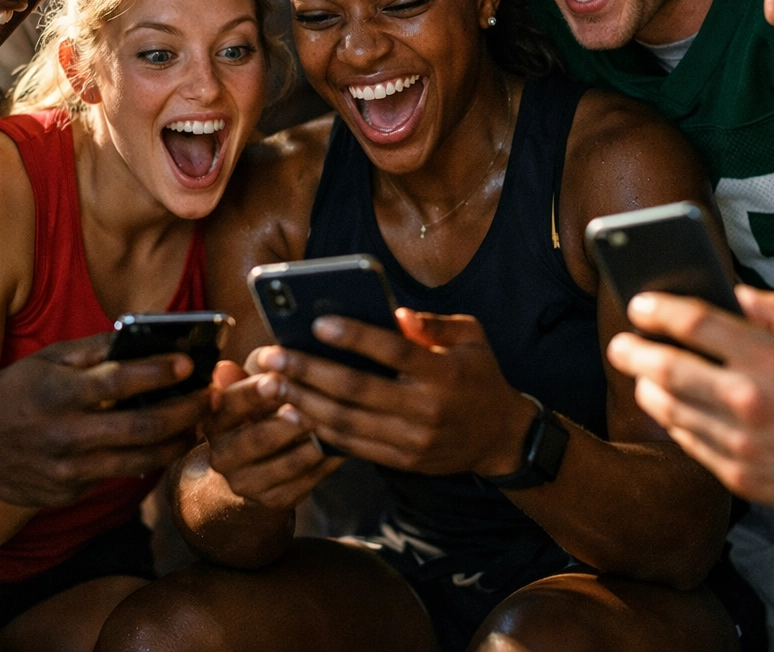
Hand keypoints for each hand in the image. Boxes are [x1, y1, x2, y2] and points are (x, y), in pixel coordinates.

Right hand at [0, 333, 210, 505]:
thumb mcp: (49, 359)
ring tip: (198, 425)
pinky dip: (145, 460)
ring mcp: (67, 470)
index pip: (120, 381)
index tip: (192, 363)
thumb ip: (97, 349)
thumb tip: (147, 336)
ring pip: (140, 460)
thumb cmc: (14, 391)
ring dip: (177, 442)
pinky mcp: (67, 493)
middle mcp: (65, 434)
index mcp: (59, 393)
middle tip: (211, 398)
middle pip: (143, 427)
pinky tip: (162, 444)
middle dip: (186, 412)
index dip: (160, 373)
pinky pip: (117, 477)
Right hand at [203, 360, 342, 509]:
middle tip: (308, 408)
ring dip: (313, 443)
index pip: (230, 406)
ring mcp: (248, 483)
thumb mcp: (251, 389)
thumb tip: (225, 368)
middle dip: (286, 423)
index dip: (252, 393)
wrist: (253, 468)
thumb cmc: (258, 412)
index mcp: (214, 422)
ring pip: (287, 464)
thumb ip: (244, 376)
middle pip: (257, 440)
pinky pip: (307, 481)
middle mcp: (223, 457)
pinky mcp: (275, 500)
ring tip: (335, 424)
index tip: (276, 379)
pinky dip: (327, 461)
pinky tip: (343, 444)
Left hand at [252, 309, 535, 475]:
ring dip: (304, 402)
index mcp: (444, 373)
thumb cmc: (479, 375)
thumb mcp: (472, 337)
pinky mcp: (402, 460)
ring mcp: (412, 440)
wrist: (500, 437)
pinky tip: (295, 410)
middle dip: (309, 371)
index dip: (354, 337)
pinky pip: (353, 446)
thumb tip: (395, 313)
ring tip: (273, 383)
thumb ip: (435, 323)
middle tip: (273, 356)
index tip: (317, 322)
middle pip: (357, 389)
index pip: (393, 352)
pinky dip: (320, 429)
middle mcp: (426, 409)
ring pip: (347, 422)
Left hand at [606, 285, 773, 516]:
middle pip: (666, 370)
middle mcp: (750, 402)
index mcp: (770, 357)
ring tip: (643, 377)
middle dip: (633, 352)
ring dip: (649, 390)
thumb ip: (773, 309)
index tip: (639, 305)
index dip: (657, 311)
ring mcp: (744, 445)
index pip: (693, 323)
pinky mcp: (745, 479)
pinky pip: (693, 447)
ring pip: (672, 412)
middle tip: (620, 345)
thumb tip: (729, 293)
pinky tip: (675, 411)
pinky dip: (678, 425)